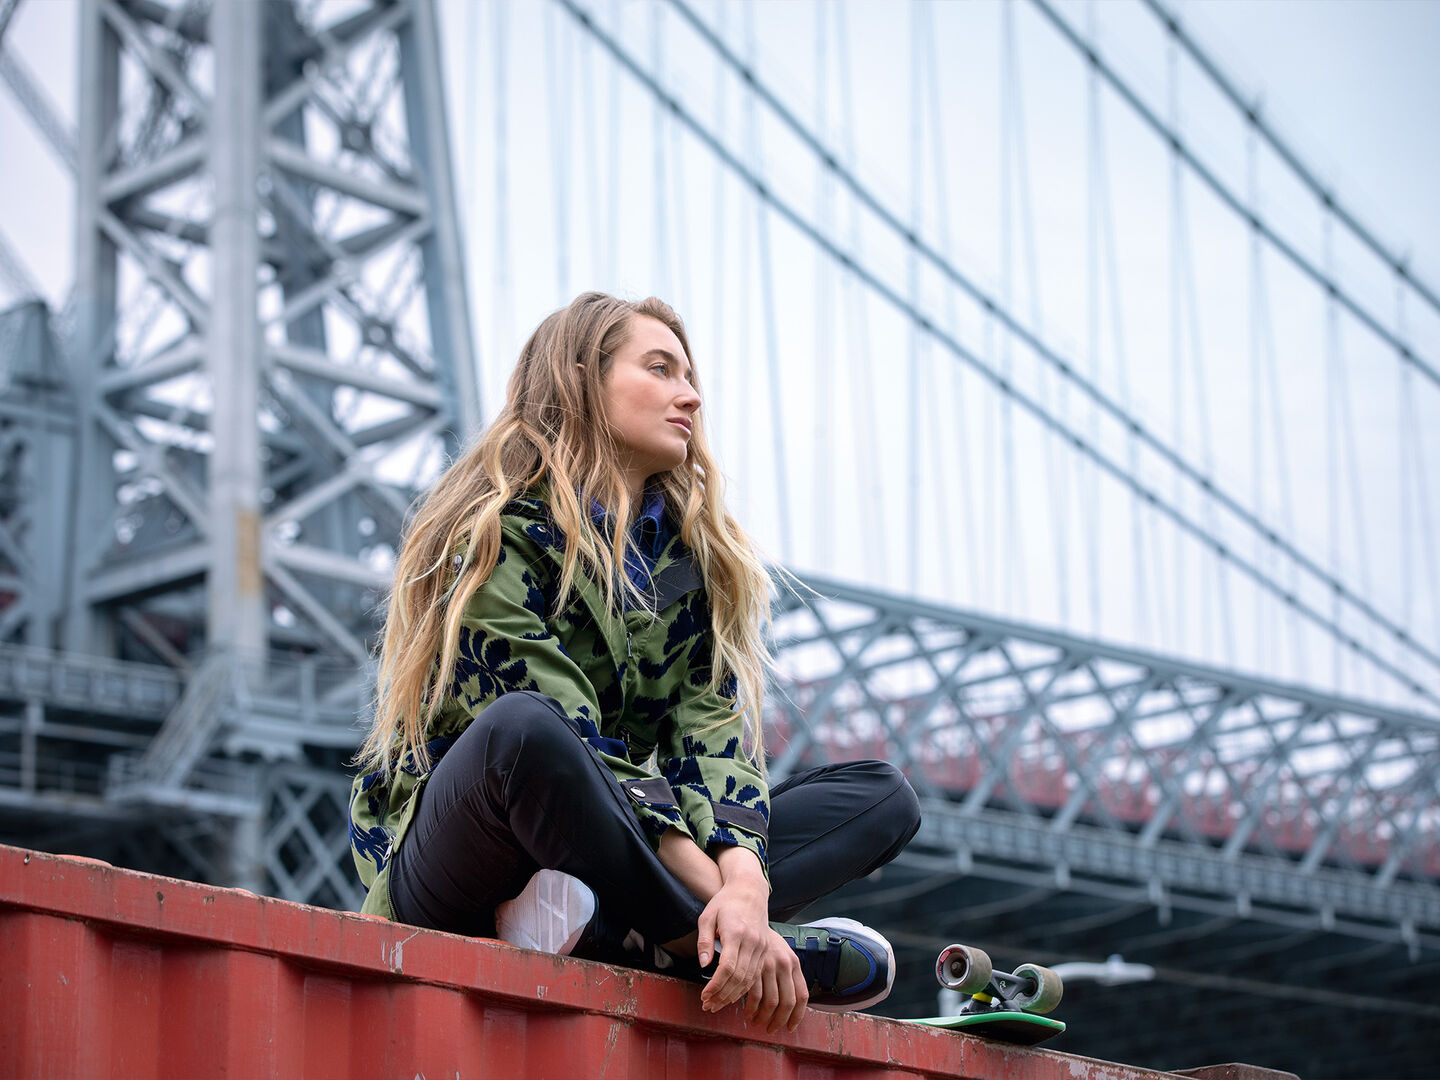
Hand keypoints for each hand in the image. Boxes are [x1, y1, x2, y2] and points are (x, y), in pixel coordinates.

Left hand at [696, 867, 807, 1031]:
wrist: (749, 891)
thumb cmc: (725, 902)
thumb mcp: (707, 916)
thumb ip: (704, 941)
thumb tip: (703, 965)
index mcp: (736, 932)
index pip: (728, 967)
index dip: (716, 985)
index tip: (704, 996)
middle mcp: (752, 941)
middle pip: (739, 977)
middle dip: (722, 995)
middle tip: (708, 1005)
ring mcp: (761, 946)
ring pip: (749, 979)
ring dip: (732, 995)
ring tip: (716, 1004)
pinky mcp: (764, 950)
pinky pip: (756, 975)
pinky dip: (744, 988)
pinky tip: (731, 994)